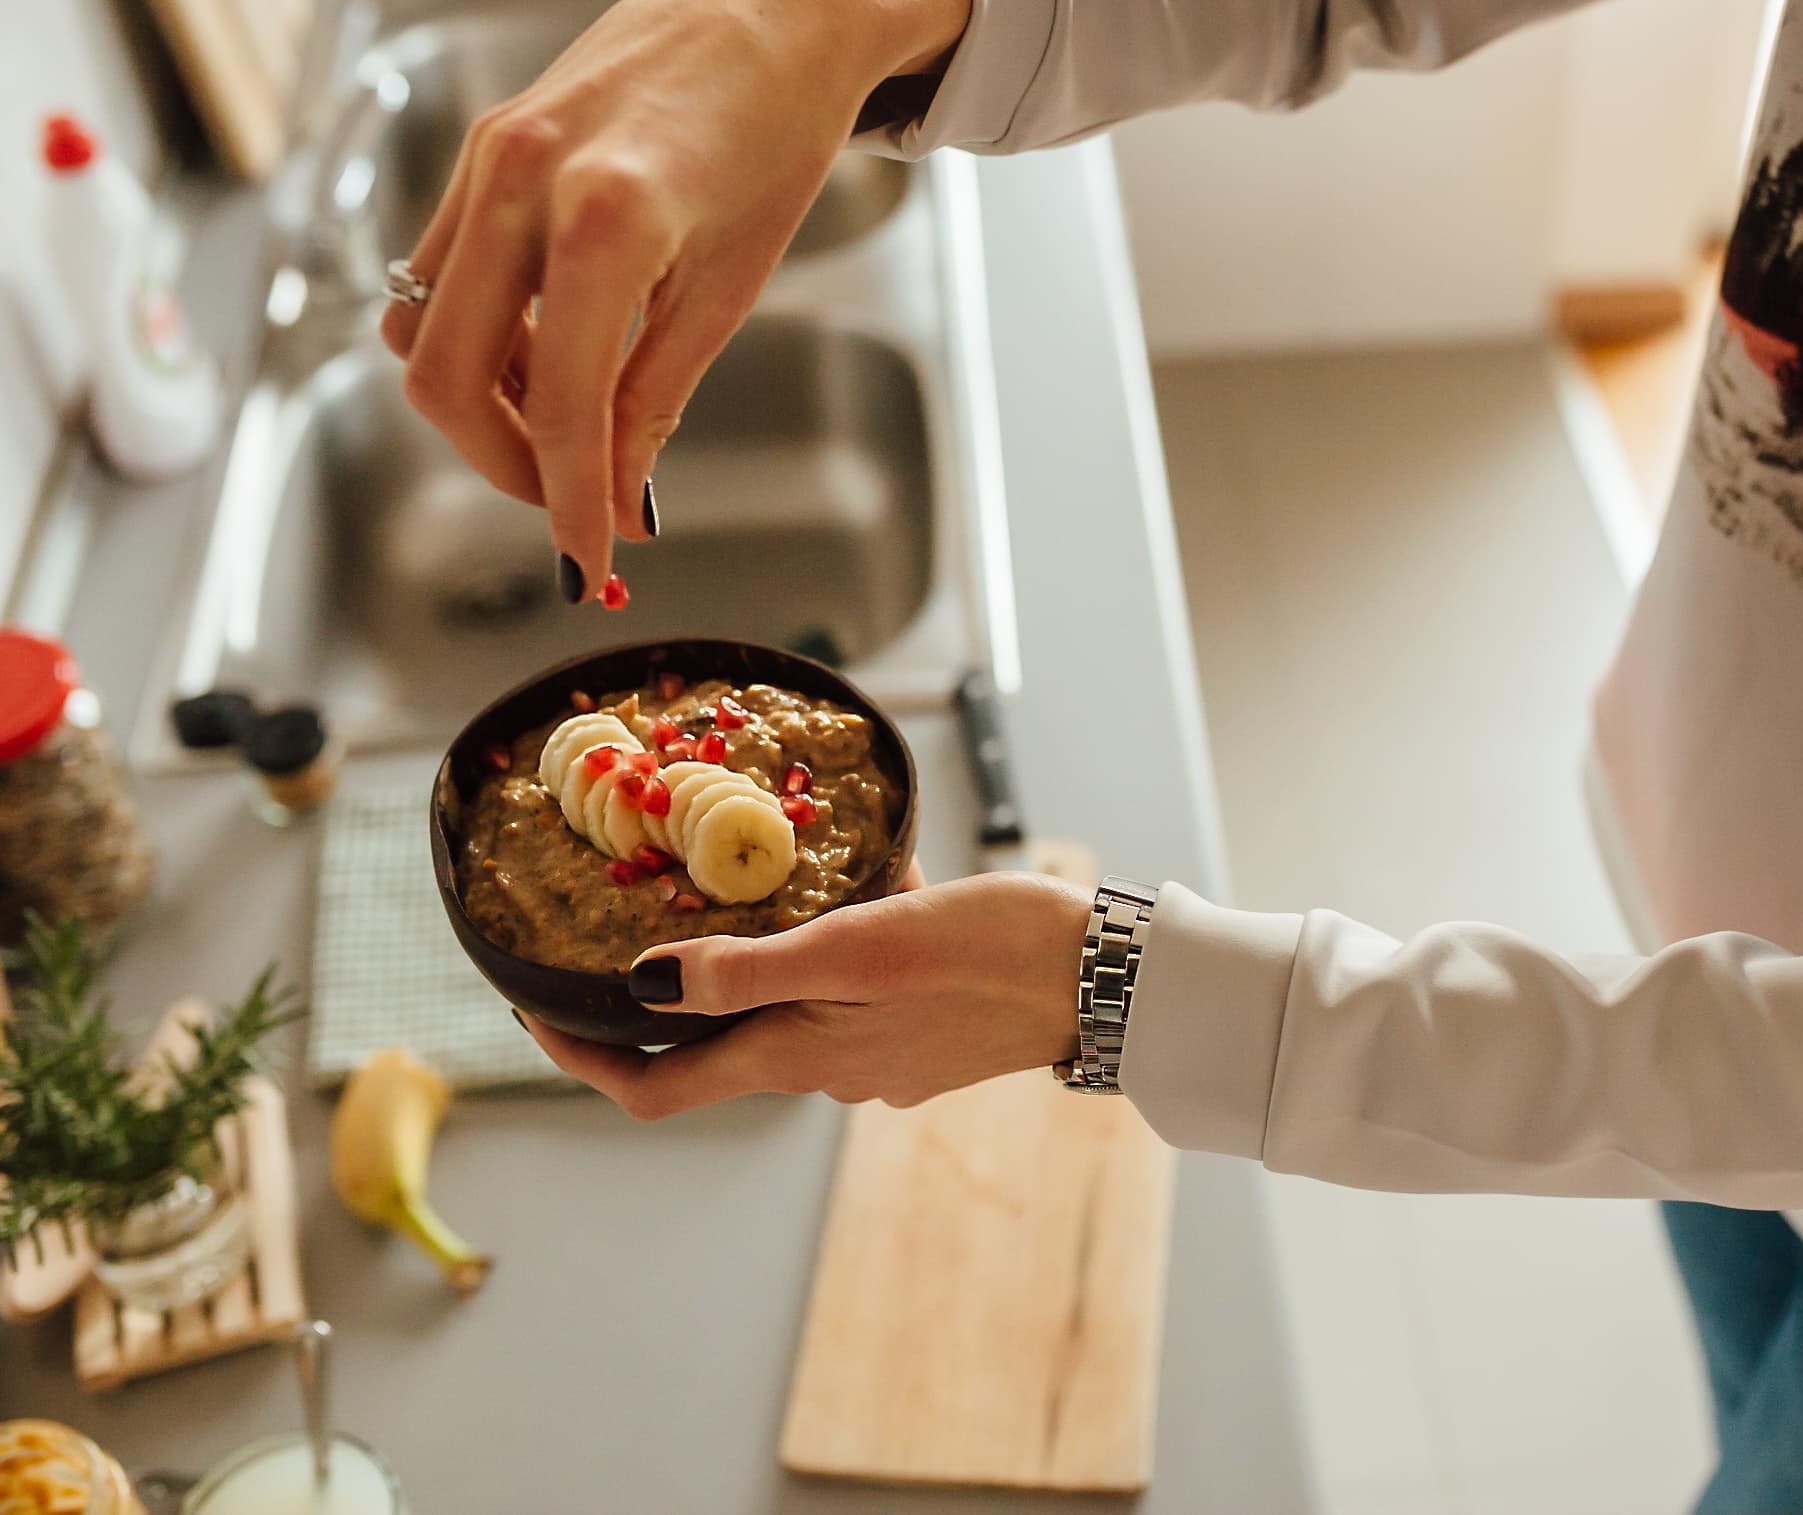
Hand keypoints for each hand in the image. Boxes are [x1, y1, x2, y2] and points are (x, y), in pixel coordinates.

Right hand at [383, 0, 969, 597]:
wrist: (771, 5)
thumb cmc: (776, 132)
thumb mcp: (730, 283)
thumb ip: (656, 394)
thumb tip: (617, 497)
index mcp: (608, 222)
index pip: (563, 405)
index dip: (568, 501)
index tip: (584, 562)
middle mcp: (524, 182)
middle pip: (445, 377)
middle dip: (503, 464)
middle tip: (572, 501)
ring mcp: (489, 158)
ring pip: (427, 326)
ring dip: (488, 402)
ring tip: (576, 420)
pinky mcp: (481, 148)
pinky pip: (442, 272)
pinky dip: (485, 335)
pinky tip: (553, 352)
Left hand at [519, 870, 1093, 1119]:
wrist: (1104, 979)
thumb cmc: (988, 952)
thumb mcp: (859, 943)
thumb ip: (748, 970)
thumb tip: (641, 988)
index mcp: (799, 1055)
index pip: (657, 1088)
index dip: (581, 1058)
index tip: (535, 1006)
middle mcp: (829, 1073)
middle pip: (715, 1048)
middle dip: (674, 990)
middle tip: (648, 912)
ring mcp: (879, 1062)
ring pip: (789, 1011)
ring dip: (771, 956)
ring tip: (788, 875)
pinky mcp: (922, 1039)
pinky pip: (852, 995)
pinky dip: (842, 949)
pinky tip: (882, 890)